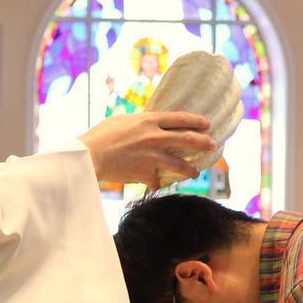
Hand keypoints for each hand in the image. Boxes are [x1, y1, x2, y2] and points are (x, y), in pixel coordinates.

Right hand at [81, 111, 212, 187]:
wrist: (90, 156)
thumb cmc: (101, 136)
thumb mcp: (123, 121)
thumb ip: (140, 123)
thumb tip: (150, 125)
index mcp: (149, 120)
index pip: (180, 118)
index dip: (196, 121)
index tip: (207, 123)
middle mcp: (155, 137)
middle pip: (187, 139)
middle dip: (203, 142)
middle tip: (212, 145)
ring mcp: (152, 156)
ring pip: (180, 164)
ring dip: (190, 169)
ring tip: (195, 172)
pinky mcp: (146, 173)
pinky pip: (158, 180)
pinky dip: (156, 183)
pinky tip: (157, 185)